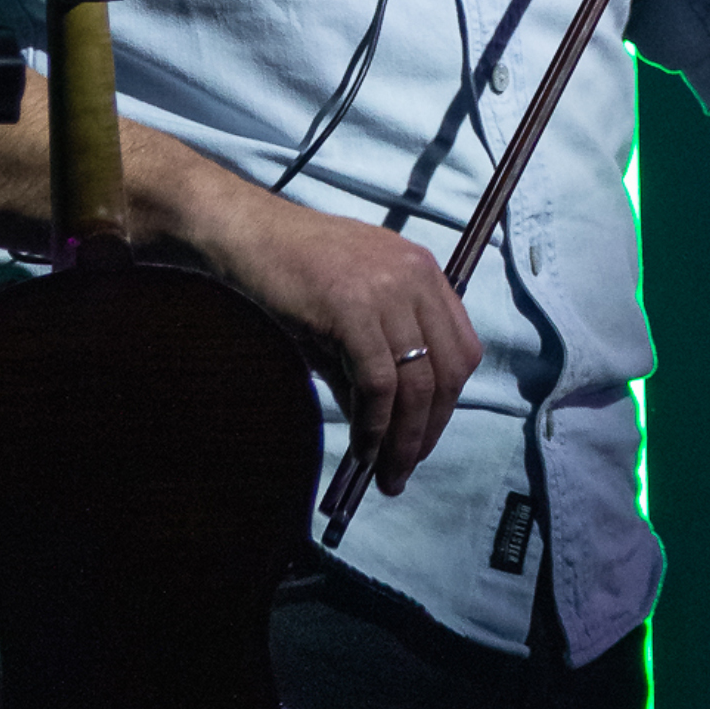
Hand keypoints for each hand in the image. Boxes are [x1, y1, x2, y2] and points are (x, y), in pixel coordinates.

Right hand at [204, 193, 482, 495]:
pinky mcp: (355, 309)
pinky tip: (362, 448)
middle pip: (449, 373)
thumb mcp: (348, 316)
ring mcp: (389, 291)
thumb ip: (373, 368)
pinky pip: (378, 384)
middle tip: (405, 468)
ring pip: (417, 384)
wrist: (246, 234)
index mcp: (425, 273)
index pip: (462, 350)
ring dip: (405, 440)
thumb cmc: (293, 274)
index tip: (425, 437)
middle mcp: (418, 278)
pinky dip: (374, 425)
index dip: (449, 403)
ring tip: (387, 473)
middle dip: (431, 430)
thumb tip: (386, 435)